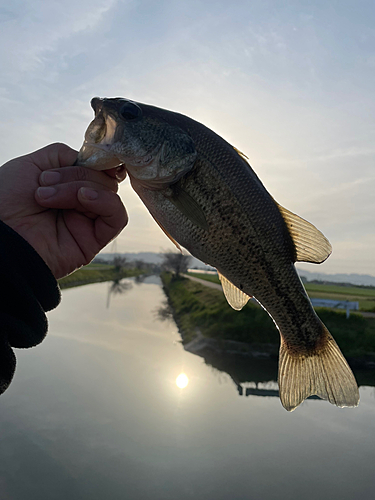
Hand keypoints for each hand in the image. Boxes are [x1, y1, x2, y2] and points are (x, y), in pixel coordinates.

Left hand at [0, 143, 126, 278]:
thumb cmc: (5, 201)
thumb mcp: (33, 164)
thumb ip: (65, 155)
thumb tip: (95, 160)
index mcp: (68, 186)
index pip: (97, 169)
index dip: (97, 161)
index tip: (88, 157)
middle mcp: (80, 204)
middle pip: (102, 179)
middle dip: (76, 175)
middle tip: (44, 183)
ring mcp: (88, 222)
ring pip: (109, 194)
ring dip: (79, 188)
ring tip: (48, 197)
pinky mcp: (94, 241)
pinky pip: (117, 217)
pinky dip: (105, 201)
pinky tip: (83, 198)